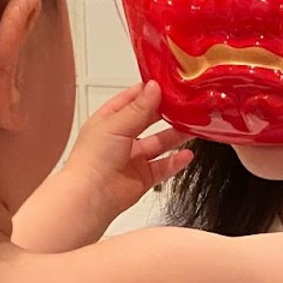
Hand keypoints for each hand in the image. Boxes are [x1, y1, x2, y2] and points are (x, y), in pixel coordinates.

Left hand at [68, 80, 193, 222]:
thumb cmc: (91, 160)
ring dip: (175, 135)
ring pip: (159, 143)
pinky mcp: (142, 178)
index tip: (168, 85)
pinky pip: (164, 167)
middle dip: (166, 112)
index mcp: (108, 121)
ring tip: (192, 126)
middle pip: (148, 121)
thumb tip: (154, 88)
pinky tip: (187, 154)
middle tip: (185, 104)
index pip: (131, 100)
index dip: (149, 92)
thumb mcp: (116, 124)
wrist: (91, 197)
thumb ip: (139, 108)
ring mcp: (132, 159)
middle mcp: (120, 139)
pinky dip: (176, 161)